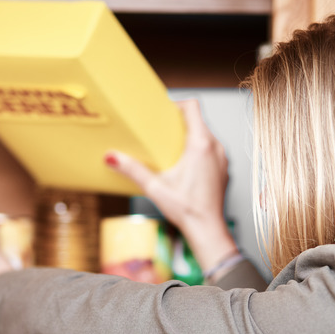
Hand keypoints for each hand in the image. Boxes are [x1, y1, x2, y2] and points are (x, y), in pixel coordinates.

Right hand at [104, 99, 237, 271]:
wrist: (208, 230)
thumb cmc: (187, 210)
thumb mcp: (155, 187)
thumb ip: (132, 169)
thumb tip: (112, 157)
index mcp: (201, 144)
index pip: (192, 107)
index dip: (176, 104)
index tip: (162, 112)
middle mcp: (215, 147)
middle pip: (197, 120)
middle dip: (178, 123)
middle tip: (160, 130)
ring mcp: (222, 158)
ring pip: (205, 135)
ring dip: (188, 137)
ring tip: (170, 147)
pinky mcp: (223, 169)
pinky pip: (210, 149)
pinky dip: (198, 150)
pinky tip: (183, 164)